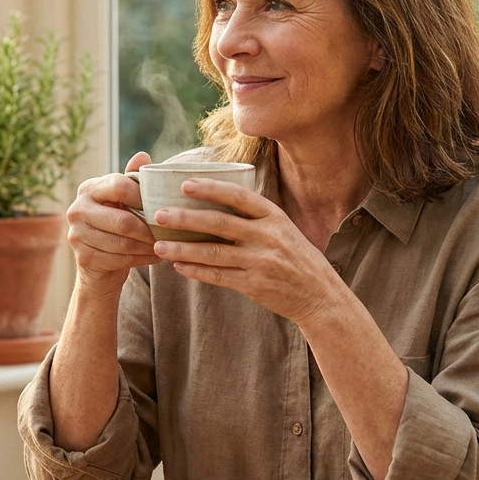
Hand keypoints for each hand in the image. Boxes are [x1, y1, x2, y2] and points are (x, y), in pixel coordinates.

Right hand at [65, 151, 158, 294]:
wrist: (99, 261)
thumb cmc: (116, 223)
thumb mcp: (124, 200)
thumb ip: (132, 179)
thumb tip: (143, 155)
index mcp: (89, 189)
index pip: (119, 186)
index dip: (143, 197)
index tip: (161, 206)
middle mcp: (77, 209)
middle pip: (122, 220)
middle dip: (149, 229)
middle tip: (168, 232)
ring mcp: (77, 235)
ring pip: (123, 243)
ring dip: (148, 246)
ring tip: (165, 245)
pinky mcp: (83, 258)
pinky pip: (120, 260)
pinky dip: (142, 259)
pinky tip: (155, 256)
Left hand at [150, 177, 343, 324]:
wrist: (320, 295)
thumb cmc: (298, 259)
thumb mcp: (284, 229)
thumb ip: (256, 218)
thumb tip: (217, 204)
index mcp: (275, 217)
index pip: (239, 196)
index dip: (211, 189)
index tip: (185, 184)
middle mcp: (268, 236)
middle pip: (220, 223)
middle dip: (186, 218)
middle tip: (159, 214)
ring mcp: (260, 262)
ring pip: (214, 252)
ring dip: (183, 248)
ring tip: (159, 245)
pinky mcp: (254, 285)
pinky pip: (219, 276)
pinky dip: (196, 270)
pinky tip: (178, 265)